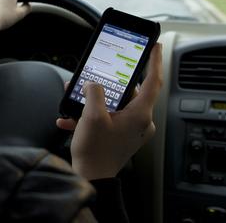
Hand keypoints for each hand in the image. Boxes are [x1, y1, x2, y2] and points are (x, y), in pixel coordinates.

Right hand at [56, 43, 162, 179]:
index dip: (154, 62)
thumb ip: (93, 92)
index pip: (152, 81)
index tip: (154, 47)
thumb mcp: (92, 116)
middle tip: (97, 74)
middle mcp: (139, 121)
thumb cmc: (95, 152)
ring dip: (93, 99)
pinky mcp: (119, 135)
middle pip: (128, 92)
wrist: (91, 178)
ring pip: (114, 104)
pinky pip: (107, 117)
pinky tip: (71, 118)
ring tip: (75, 97)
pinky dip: (91, 115)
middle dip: (107, 83)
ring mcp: (130, 129)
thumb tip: (93, 85)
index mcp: (140, 114)